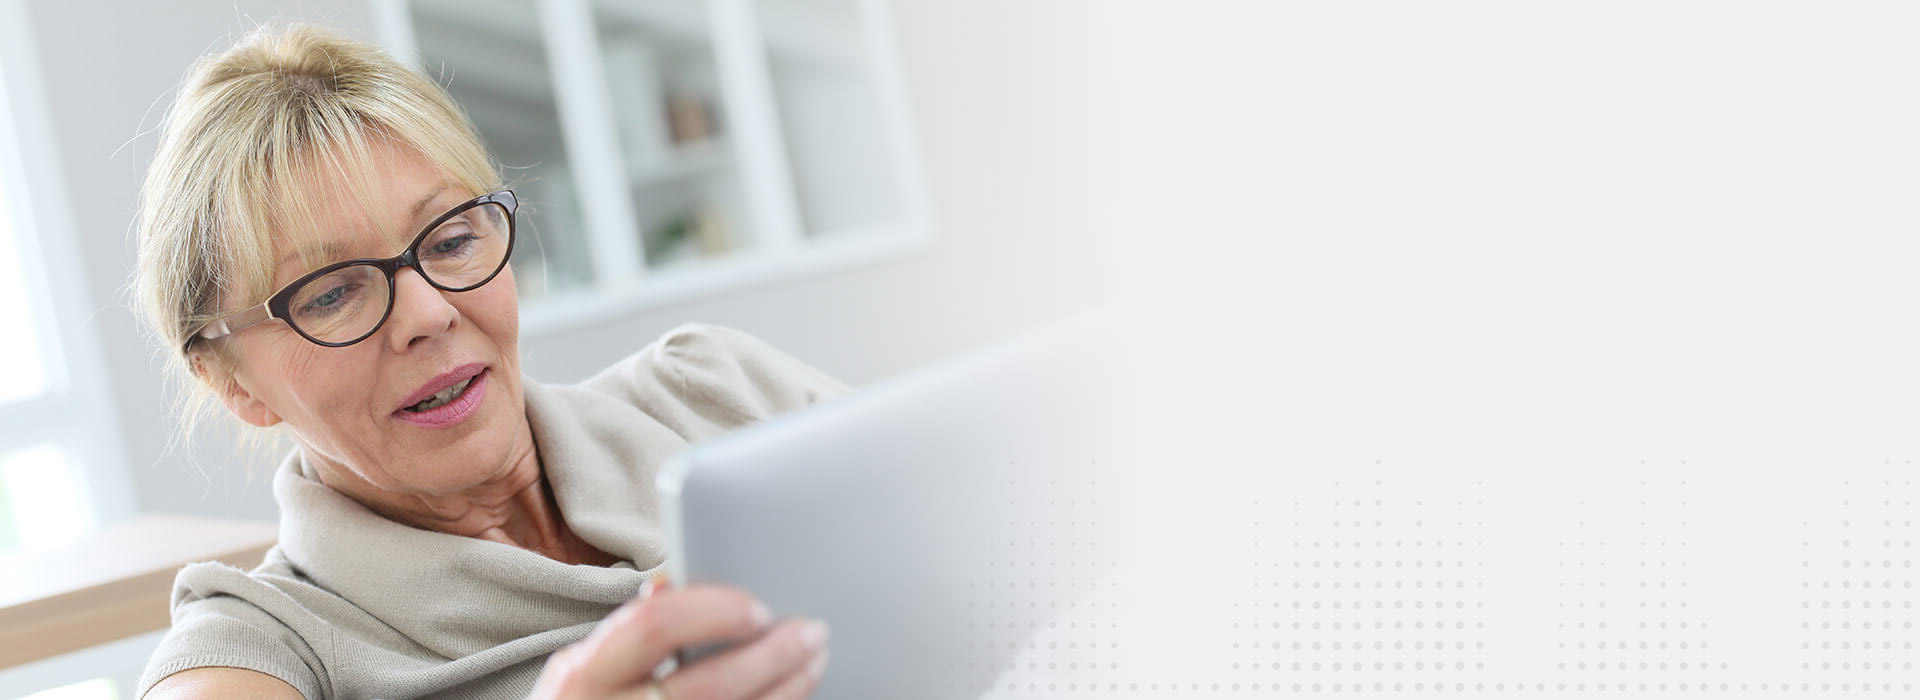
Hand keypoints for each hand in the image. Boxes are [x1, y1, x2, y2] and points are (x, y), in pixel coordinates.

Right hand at [529, 581, 830, 698]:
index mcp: (584, 676)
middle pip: (711, 685)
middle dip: (773, 655)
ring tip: (813, 660)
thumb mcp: (594, 666)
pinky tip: (791, 694)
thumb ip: (636, 630)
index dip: (714, 612)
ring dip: (787, 688)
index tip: (759, 607)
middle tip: (812, 631)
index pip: (654, 627)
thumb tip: (681, 585)